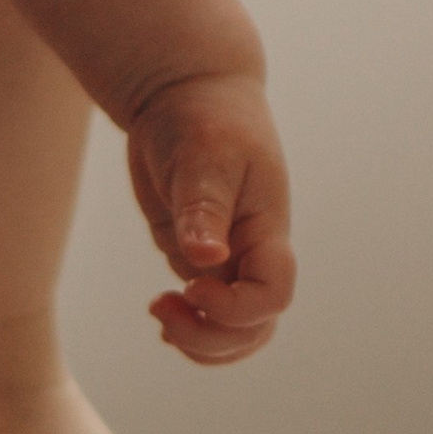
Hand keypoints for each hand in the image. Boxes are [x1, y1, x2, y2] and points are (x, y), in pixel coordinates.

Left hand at [130, 67, 296, 359]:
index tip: (190, 286)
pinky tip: (162, 311)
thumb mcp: (204, 155)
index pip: (272, 295)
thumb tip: (205, 259)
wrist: (187, 92)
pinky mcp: (198, 257)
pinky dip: (188, 327)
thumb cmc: (203, 115)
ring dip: (200, 341)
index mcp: (266, 230)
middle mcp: (251, 252)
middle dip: (211, 338)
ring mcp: (226, 259)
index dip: (234, 309)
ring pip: (233, 330)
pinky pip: (206, 312)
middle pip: (255, 327)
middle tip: (161, 307)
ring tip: (160, 313)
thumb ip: (204, 208)